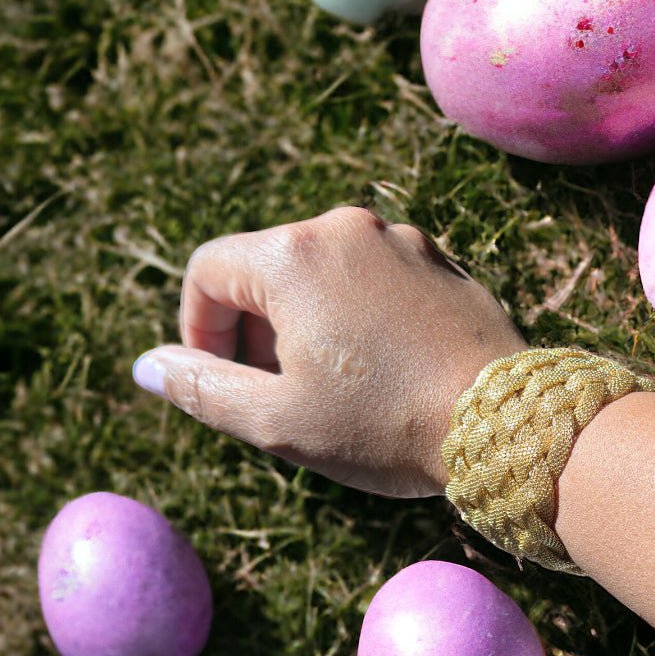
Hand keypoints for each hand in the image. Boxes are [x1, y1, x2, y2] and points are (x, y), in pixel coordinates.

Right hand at [132, 206, 526, 497]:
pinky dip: (360, 320)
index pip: (208, 271)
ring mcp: (403, 242)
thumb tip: (149, 366)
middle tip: (274, 397)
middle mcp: (347, 229)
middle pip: (267, 267)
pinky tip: (383, 379)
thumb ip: (202, 388)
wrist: (505, 426)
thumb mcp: (277, 421)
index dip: (199, 330)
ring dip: (309, 327)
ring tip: (333, 393)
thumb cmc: (386, 426)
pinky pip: (377, 283)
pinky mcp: (444, 265)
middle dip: (254, 330)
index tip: (219, 382)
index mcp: (293, 255)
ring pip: (326, 276)